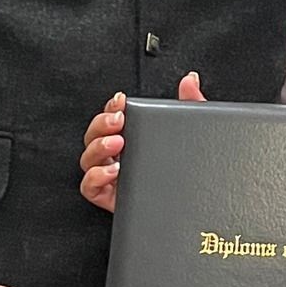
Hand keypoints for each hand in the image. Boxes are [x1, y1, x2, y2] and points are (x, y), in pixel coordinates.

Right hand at [80, 74, 205, 212]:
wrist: (197, 207)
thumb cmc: (192, 171)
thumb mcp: (193, 134)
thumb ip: (191, 105)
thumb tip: (190, 80)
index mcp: (134, 139)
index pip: (111, 119)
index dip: (111, 107)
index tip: (121, 101)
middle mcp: (120, 157)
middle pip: (94, 136)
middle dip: (102, 124)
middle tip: (119, 121)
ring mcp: (114, 178)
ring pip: (88, 160)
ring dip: (98, 147)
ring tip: (118, 143)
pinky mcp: (112, 200)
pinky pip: (89, 188)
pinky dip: (95, 177)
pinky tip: (113, 171)